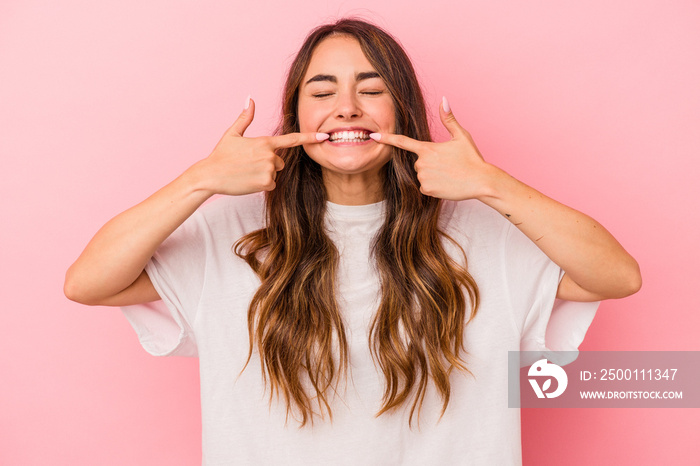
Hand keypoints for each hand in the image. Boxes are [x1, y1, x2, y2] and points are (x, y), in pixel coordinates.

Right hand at [193, 98, 328, 195]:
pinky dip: (261, 184)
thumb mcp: (232, 134)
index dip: (310, 138)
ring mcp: (269, 169)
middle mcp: (270, 155)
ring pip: (275, 173)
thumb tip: (249, 98)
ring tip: (247, 172)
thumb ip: (245, 117)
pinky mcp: (266, 183)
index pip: (292, 139)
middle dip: (269, 163)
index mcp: (265, 142)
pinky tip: (248, 181)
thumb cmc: (221, 155)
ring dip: (264, 174)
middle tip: (249, 164)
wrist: (210, 175)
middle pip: (280, 161)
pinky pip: (271, 184)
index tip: (325, 136)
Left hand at [370, 97, 494, 200]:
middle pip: (417, 162)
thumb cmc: (472, 158)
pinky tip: (446, 184)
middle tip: (447, 165)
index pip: (402, 141)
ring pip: (421, 175)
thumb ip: (448, 119)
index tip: (373, 135)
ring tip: (449, 174)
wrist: (481, 181)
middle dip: (429, 163)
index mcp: (428, 148)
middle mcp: (422, 163)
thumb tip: (443, 99)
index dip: (386, 138)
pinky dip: (433, 187)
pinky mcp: (427, 190)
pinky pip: (424, 187)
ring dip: (431, 175)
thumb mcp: (461, 136)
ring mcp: (423, 177)